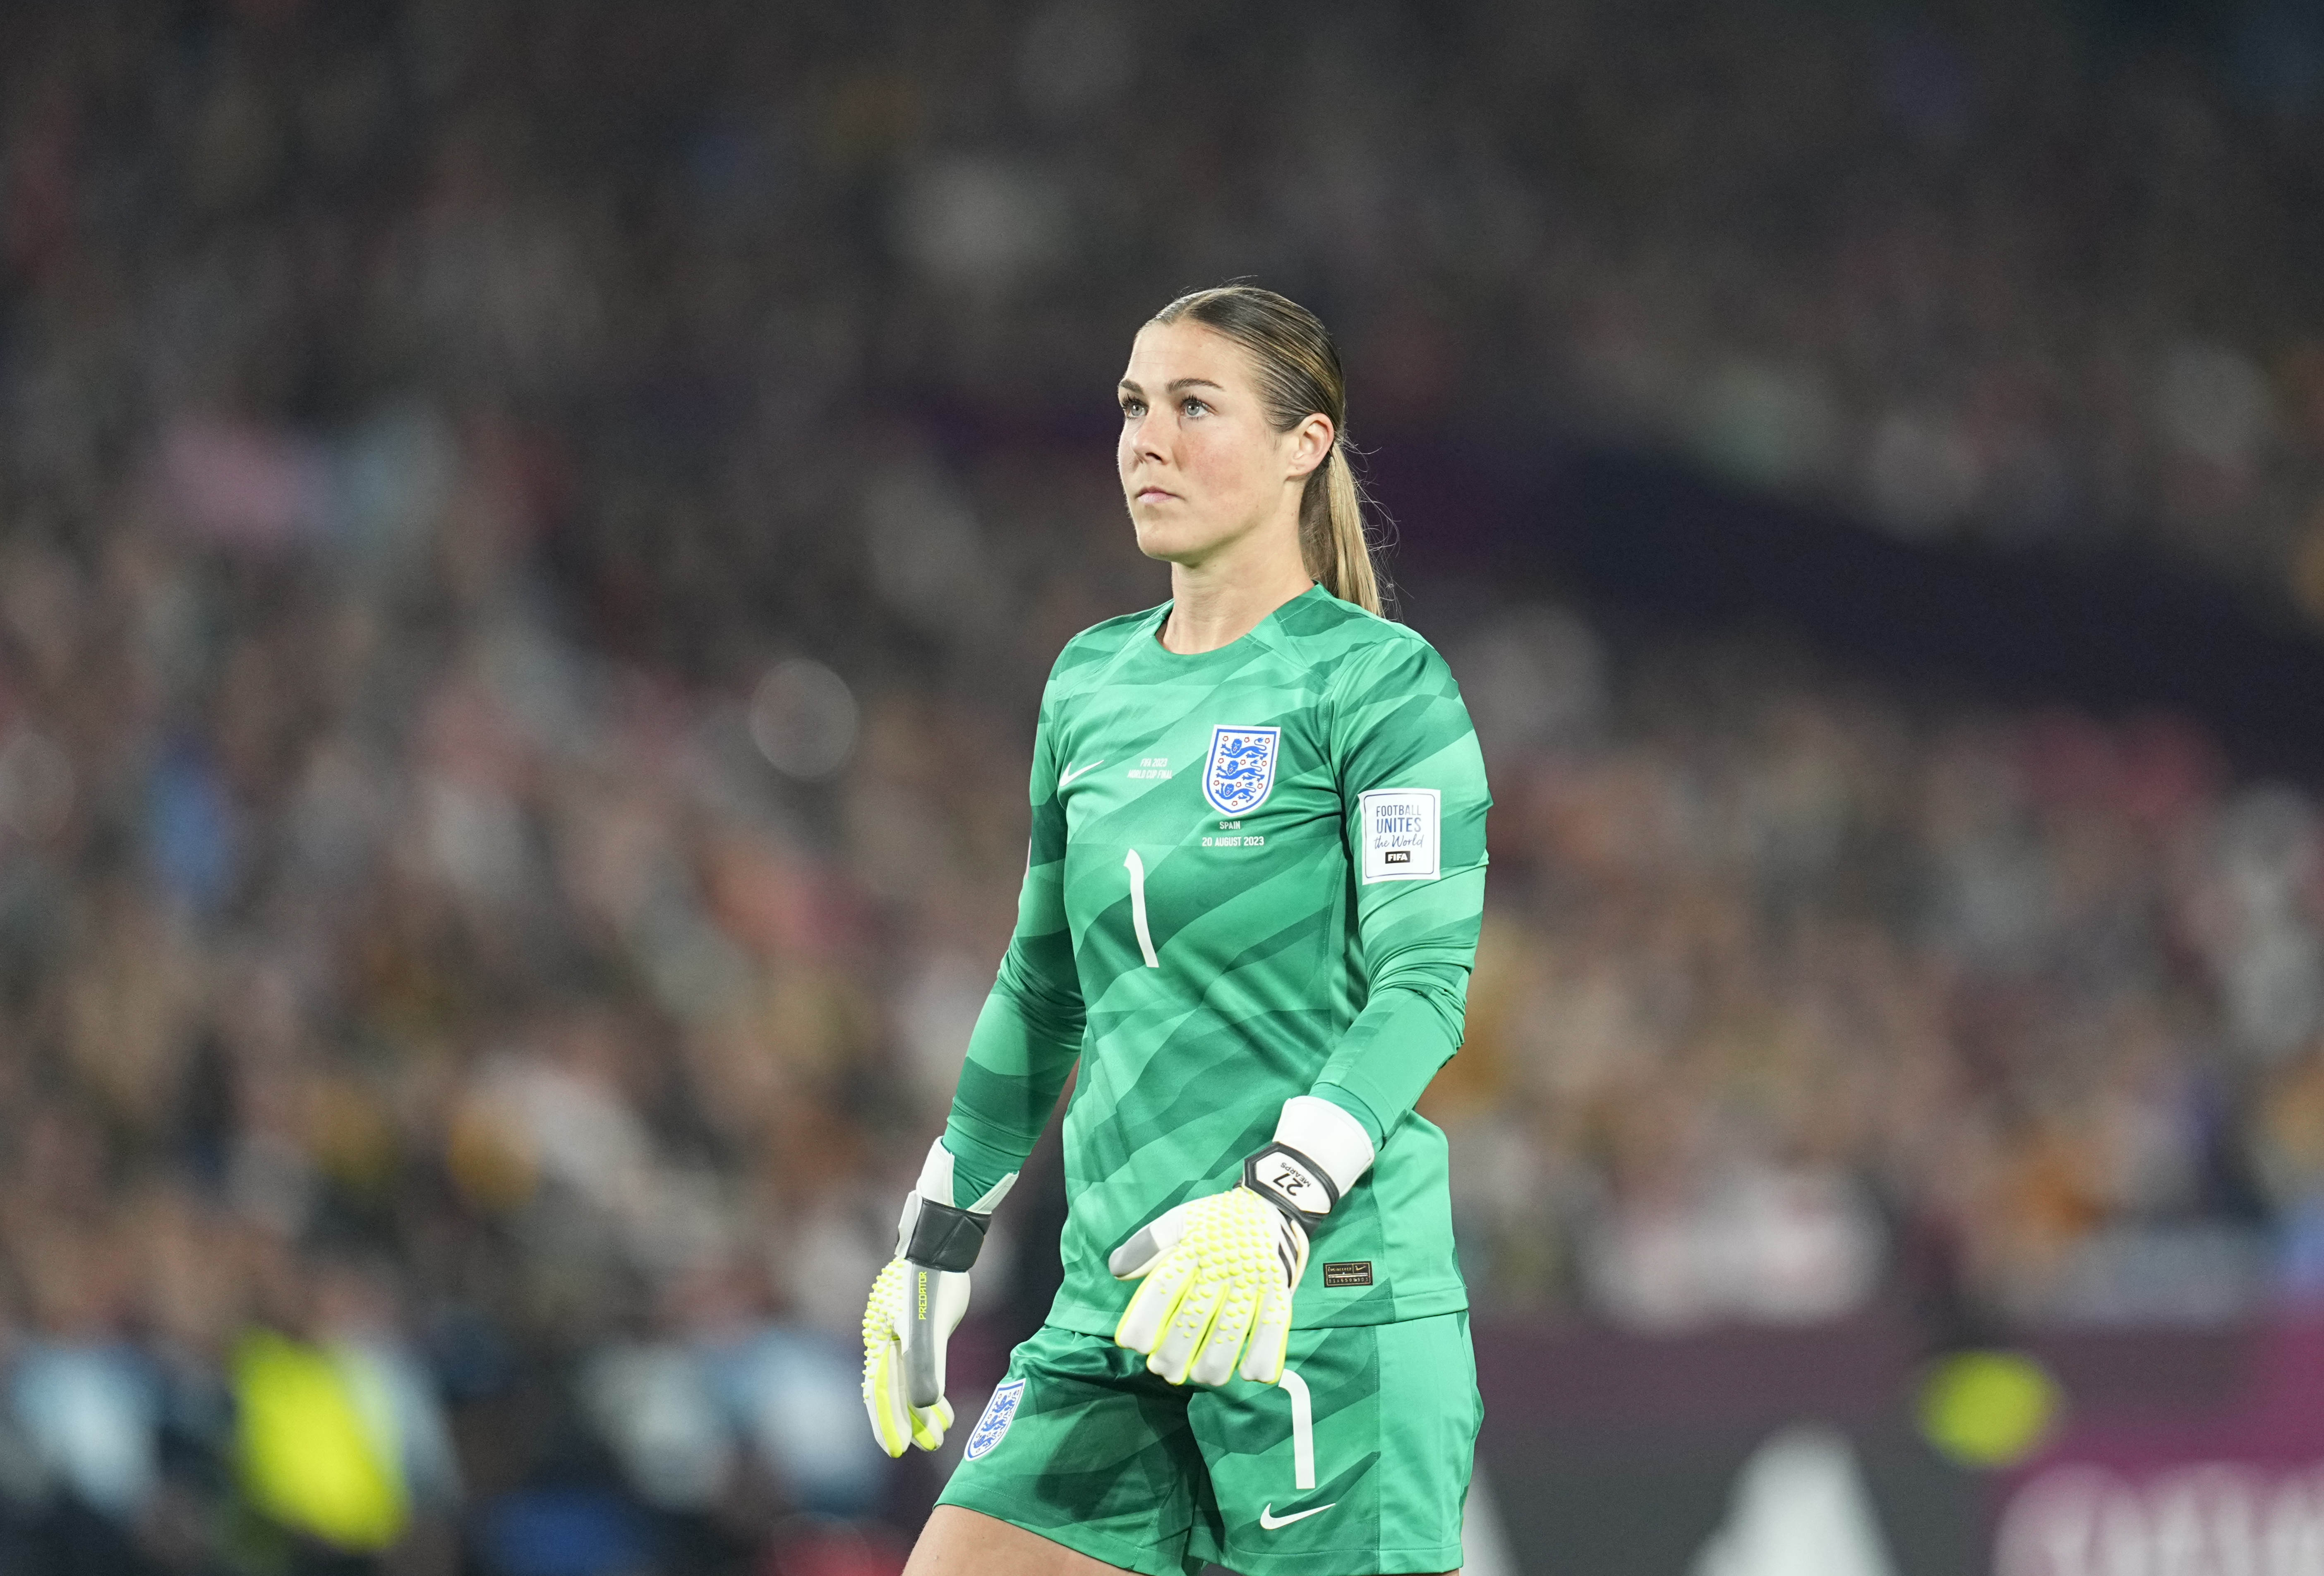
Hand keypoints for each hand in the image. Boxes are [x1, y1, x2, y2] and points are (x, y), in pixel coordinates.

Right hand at [860, 1141, 1015, 1456]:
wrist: (941, 1244)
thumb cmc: (931, 1281)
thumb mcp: (928, 1327)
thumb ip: (926, 1366)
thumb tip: (925, 1407)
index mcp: (881, 1342)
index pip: (880, 1391)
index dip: (887, 1422)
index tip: (898, 1451)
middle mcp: (886, 1340)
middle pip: (893, 1390)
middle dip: (907, 1421)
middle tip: (925, 1446)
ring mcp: (903, 1334)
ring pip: (908, 1380)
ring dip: (923, 1409)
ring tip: (941, 1434)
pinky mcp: (921, 1327)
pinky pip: (921, 1366)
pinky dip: (933, 1388)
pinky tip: (945, 1406)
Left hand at [1110, 1184, 1308, 1385]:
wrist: (1271, 1204)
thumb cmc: (1217, 1221)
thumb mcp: (1180, 1221)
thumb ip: (1147, 1245)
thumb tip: (1117, 1270)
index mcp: (1192, 1249)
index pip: (1162, 1288)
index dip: (1144, 1320)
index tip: (1132, 1344)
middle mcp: (1221, 1266)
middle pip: (1194, 1317)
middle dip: (1174, 1352)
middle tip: (1162, 1369)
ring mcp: (1252, 1280)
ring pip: (1231, 1330)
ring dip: (1213, 1363)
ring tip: (1201, 1377)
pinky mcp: (1279, 1289)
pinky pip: (1274, 1327)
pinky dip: (1262, 1355)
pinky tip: (1249, 1374)